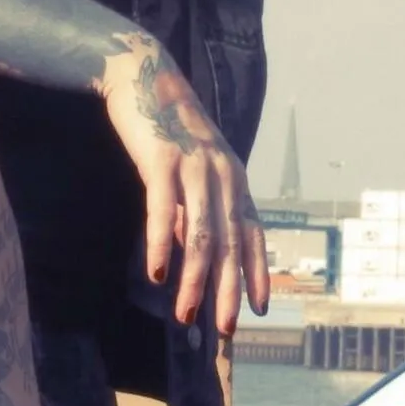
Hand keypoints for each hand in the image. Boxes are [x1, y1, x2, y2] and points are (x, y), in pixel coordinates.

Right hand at [102, 46, 270, 336]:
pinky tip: (158, 274)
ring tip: (185, 314)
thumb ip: (193, 206)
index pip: (253, 233)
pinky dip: (160, 244)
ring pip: (200, 235)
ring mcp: (193, 167)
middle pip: (230, 243)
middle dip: (228, 290)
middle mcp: (221, 175)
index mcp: (232, 179)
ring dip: (195, 279)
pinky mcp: (161, 160)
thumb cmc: (166, 128)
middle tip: (225, 328)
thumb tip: (185, 250)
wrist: (144, 77)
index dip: (258, 271)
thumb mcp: (189, 169)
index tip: (260, 307)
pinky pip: (163, 210)